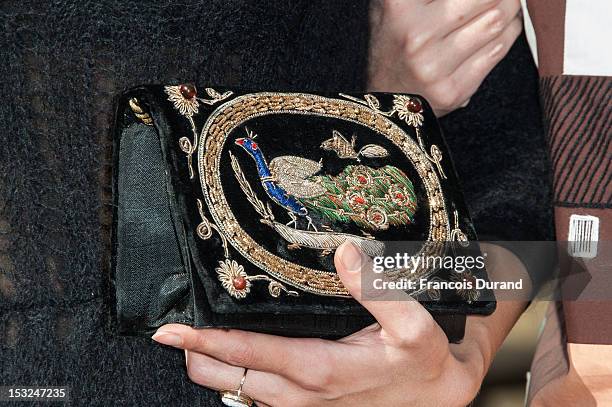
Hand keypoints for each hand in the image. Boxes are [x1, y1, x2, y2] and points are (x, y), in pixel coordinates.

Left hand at [152, 242, 488, 405]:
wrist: (438, 394)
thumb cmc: (424, 359)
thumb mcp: (414, 325)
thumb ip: (378, 291)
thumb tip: (344, 253)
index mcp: (320, 370)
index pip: (248, 353)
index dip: (207, 340)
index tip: (174, 327)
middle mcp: (301, 393)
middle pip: (227, 377)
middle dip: (195, 354)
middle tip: (172, 328)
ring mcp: (301, 404)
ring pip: (235, 389)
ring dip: (210, 365)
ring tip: (190, 338)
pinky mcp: (306, 404)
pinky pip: (255, 395)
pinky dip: (234, 374)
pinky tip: (229, 354)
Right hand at [368, 0, 522, 115]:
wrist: (386, 102)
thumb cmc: (395, 41)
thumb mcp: (396, 2)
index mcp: (398, 5)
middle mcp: (415, 35)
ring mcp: (433, 67)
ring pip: (497, 22)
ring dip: (510, 8)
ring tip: (506, 4)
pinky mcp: (452, 91)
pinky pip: (497, 51)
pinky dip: (507, 34)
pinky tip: (499, 30)